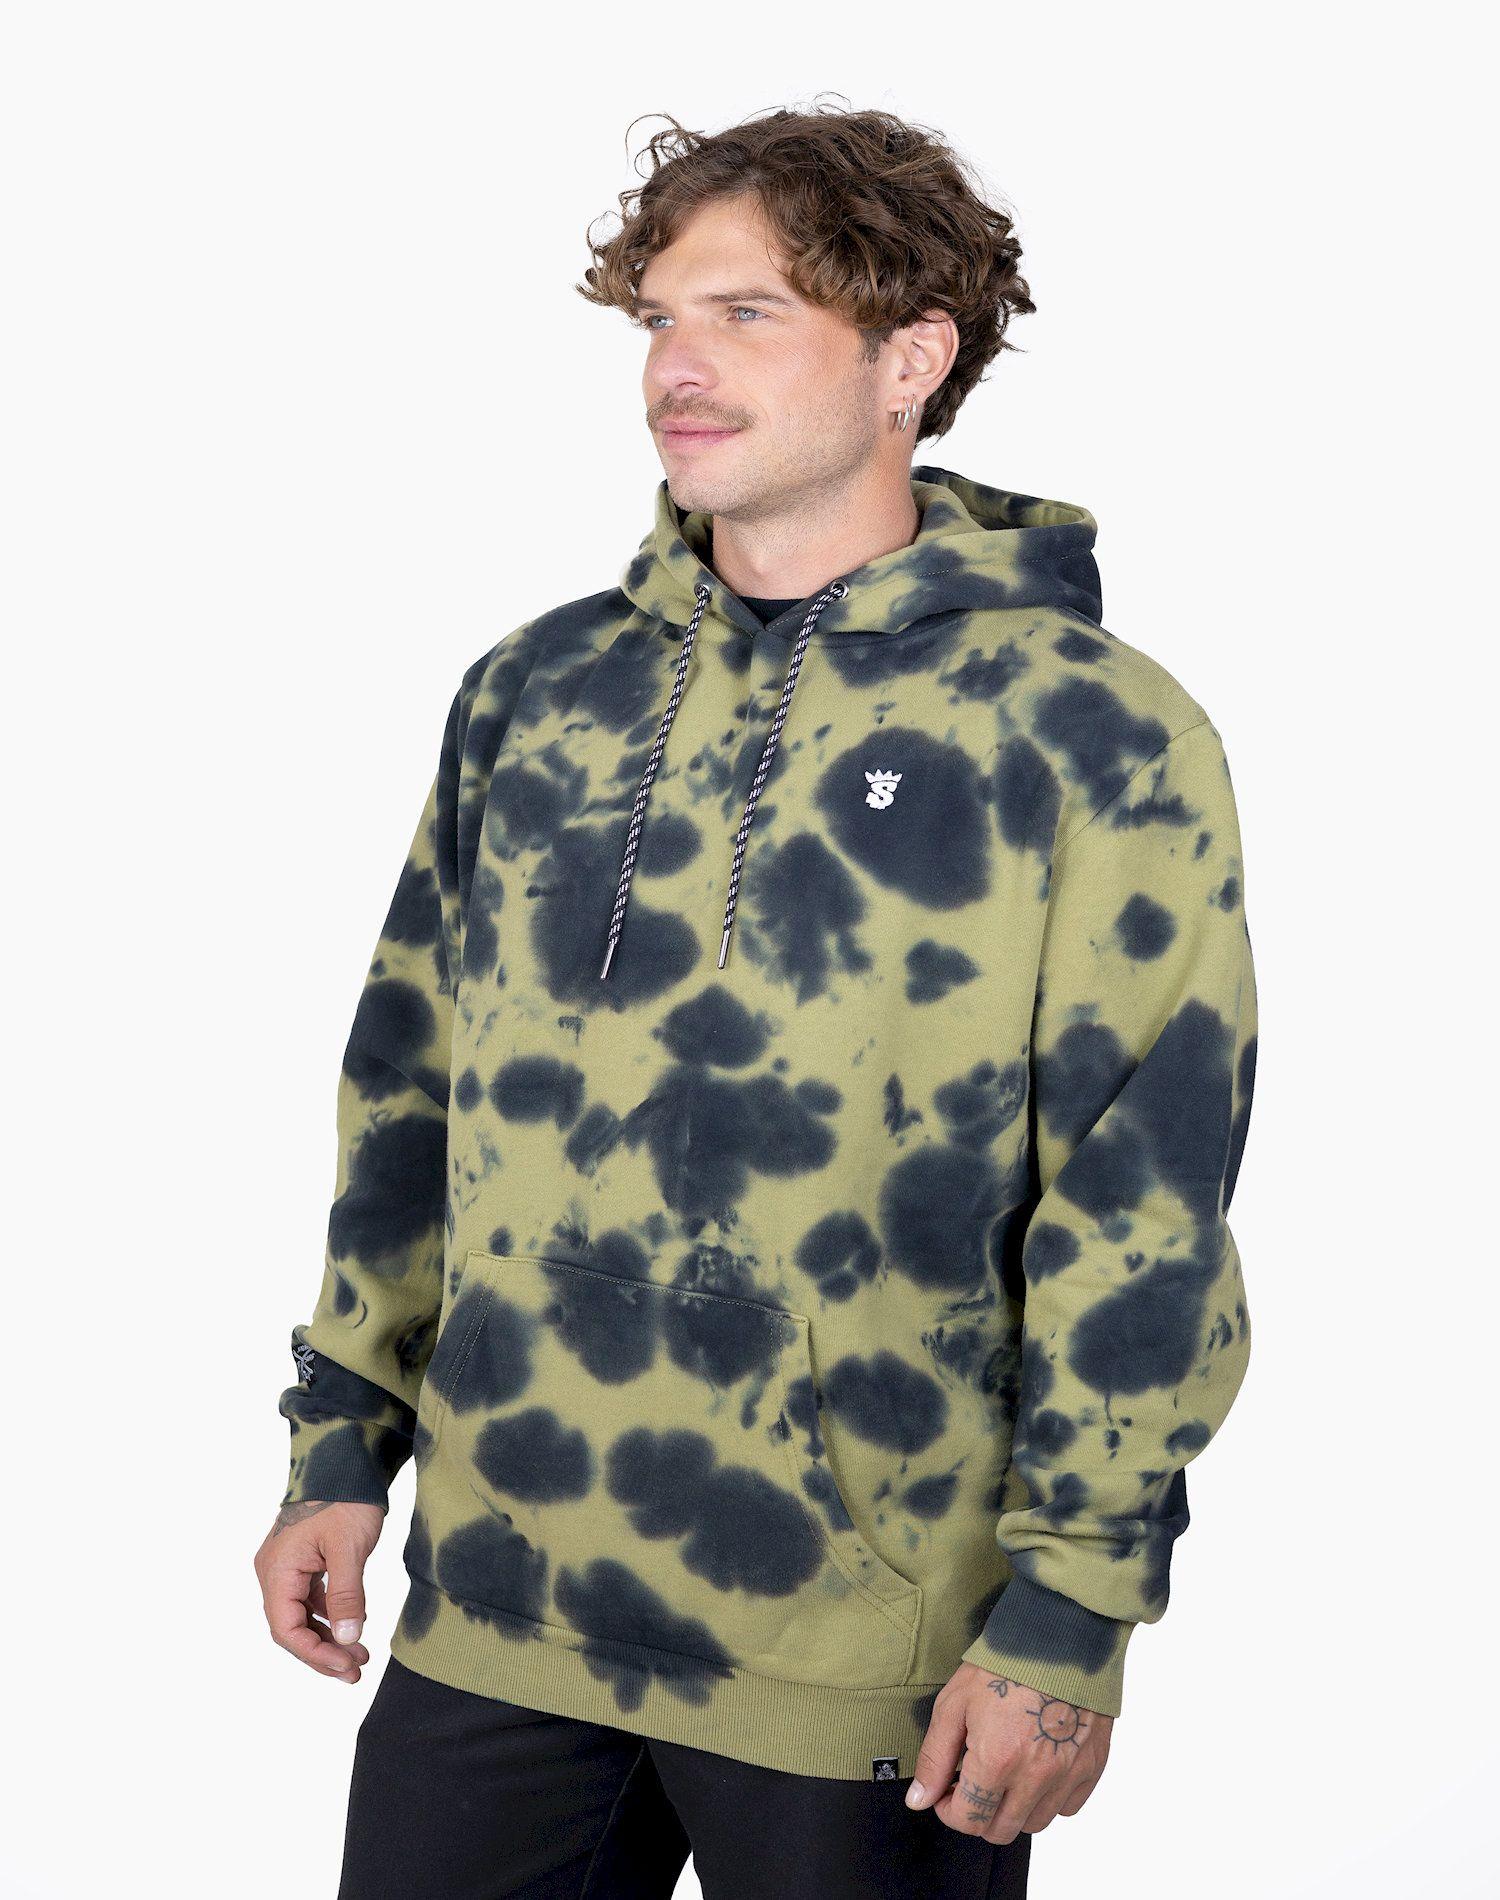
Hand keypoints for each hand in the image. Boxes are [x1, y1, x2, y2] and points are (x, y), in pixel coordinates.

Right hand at [254, 1499, 384, 1682]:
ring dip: (328, 1637)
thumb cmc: (344, 1498)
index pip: (287, 1630)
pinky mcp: (302, 1560)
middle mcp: (274, 1572)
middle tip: (356, 1670)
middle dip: (323, 1652)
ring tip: (359, 1656)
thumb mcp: (349, 1549)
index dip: (316, 1654)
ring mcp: (286, 1566)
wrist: (346, 1460)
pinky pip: (309, 1599)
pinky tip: (352, 1626)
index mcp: (277, 1570)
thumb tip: (348, 1640)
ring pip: (301, 1616)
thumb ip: (346, 1596)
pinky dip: (330, 1616)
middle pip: (292, 1628)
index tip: (346, 1666)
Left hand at [906, 1662, 1112, 1842]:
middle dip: (979, 1813)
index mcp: (997, 1760)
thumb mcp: (955, 1702)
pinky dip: (1049, 1798)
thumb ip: (935, 1757)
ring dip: (1013, 1808)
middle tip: (975, 1781)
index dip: (949, 1809)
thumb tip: (919, 1799)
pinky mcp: (1091, 1768)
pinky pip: (1067, 1807)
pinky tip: (1036, 1767)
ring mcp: (1067, 1775)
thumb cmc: (1005, 1663)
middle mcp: (1035, 1777)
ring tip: (1006, 1772)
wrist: (1060, 1635)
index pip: (968, 1820)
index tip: (948, 1791)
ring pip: (1034, 1824)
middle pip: (1001, 1831)